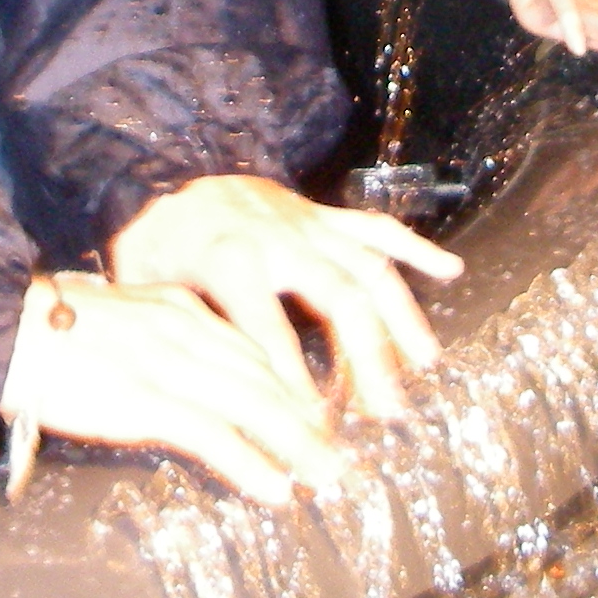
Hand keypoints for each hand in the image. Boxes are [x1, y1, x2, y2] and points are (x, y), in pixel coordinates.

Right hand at [0, 271, 345, 503]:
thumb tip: (188, 367)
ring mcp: (168, 366)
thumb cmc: (49, 327)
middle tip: (344, 454)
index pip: (252, 347)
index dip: (291, 385)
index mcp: (179, 308)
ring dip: (299, 446)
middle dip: (310, 419)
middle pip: (266, 378)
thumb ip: (160, 333)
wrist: (0, 327)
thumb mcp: (120, 314)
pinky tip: (279, 488)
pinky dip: (252, 464)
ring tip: (329, 478)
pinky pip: (212, 436)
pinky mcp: (144, 401)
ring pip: (253, 406)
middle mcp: (185, 332)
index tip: (319, 414)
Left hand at [109, 174, 460, 420]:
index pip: (269, 329)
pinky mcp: (320, 215)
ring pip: (369, 265)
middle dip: (369, 355)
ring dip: (402, 316)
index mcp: (230, 258)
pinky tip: (450, 271)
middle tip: (388, 410)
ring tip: (424, 365)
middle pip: (339, 297)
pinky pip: (374, 227)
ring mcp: (306, 224)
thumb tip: (201, 396)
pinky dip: (414, 247)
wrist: (164, 172)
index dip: (292, 379)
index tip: (313, 425)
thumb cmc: (154, 242)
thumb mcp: (146, 287)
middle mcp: (279, 238)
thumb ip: (177, 332)